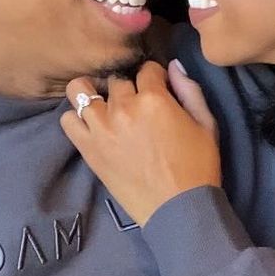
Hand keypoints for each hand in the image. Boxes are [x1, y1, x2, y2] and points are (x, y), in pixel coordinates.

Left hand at [61, 58, 220, 225]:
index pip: (147, 69)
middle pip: (116, 80)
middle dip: (127, 87)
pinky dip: (77, 118)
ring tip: (105, 106)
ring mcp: (101, 128)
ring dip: (94, 94)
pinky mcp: (88, 149)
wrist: (178, 209)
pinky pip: (67, 120)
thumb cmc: (198, 167)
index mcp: (155, 99)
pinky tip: (93, 126)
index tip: (158, 89)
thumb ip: (190, 90)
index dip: (155, 77)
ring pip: (81, 90)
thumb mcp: (206, 125)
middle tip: (135, 103)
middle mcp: (123, 108)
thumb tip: (172, 66)